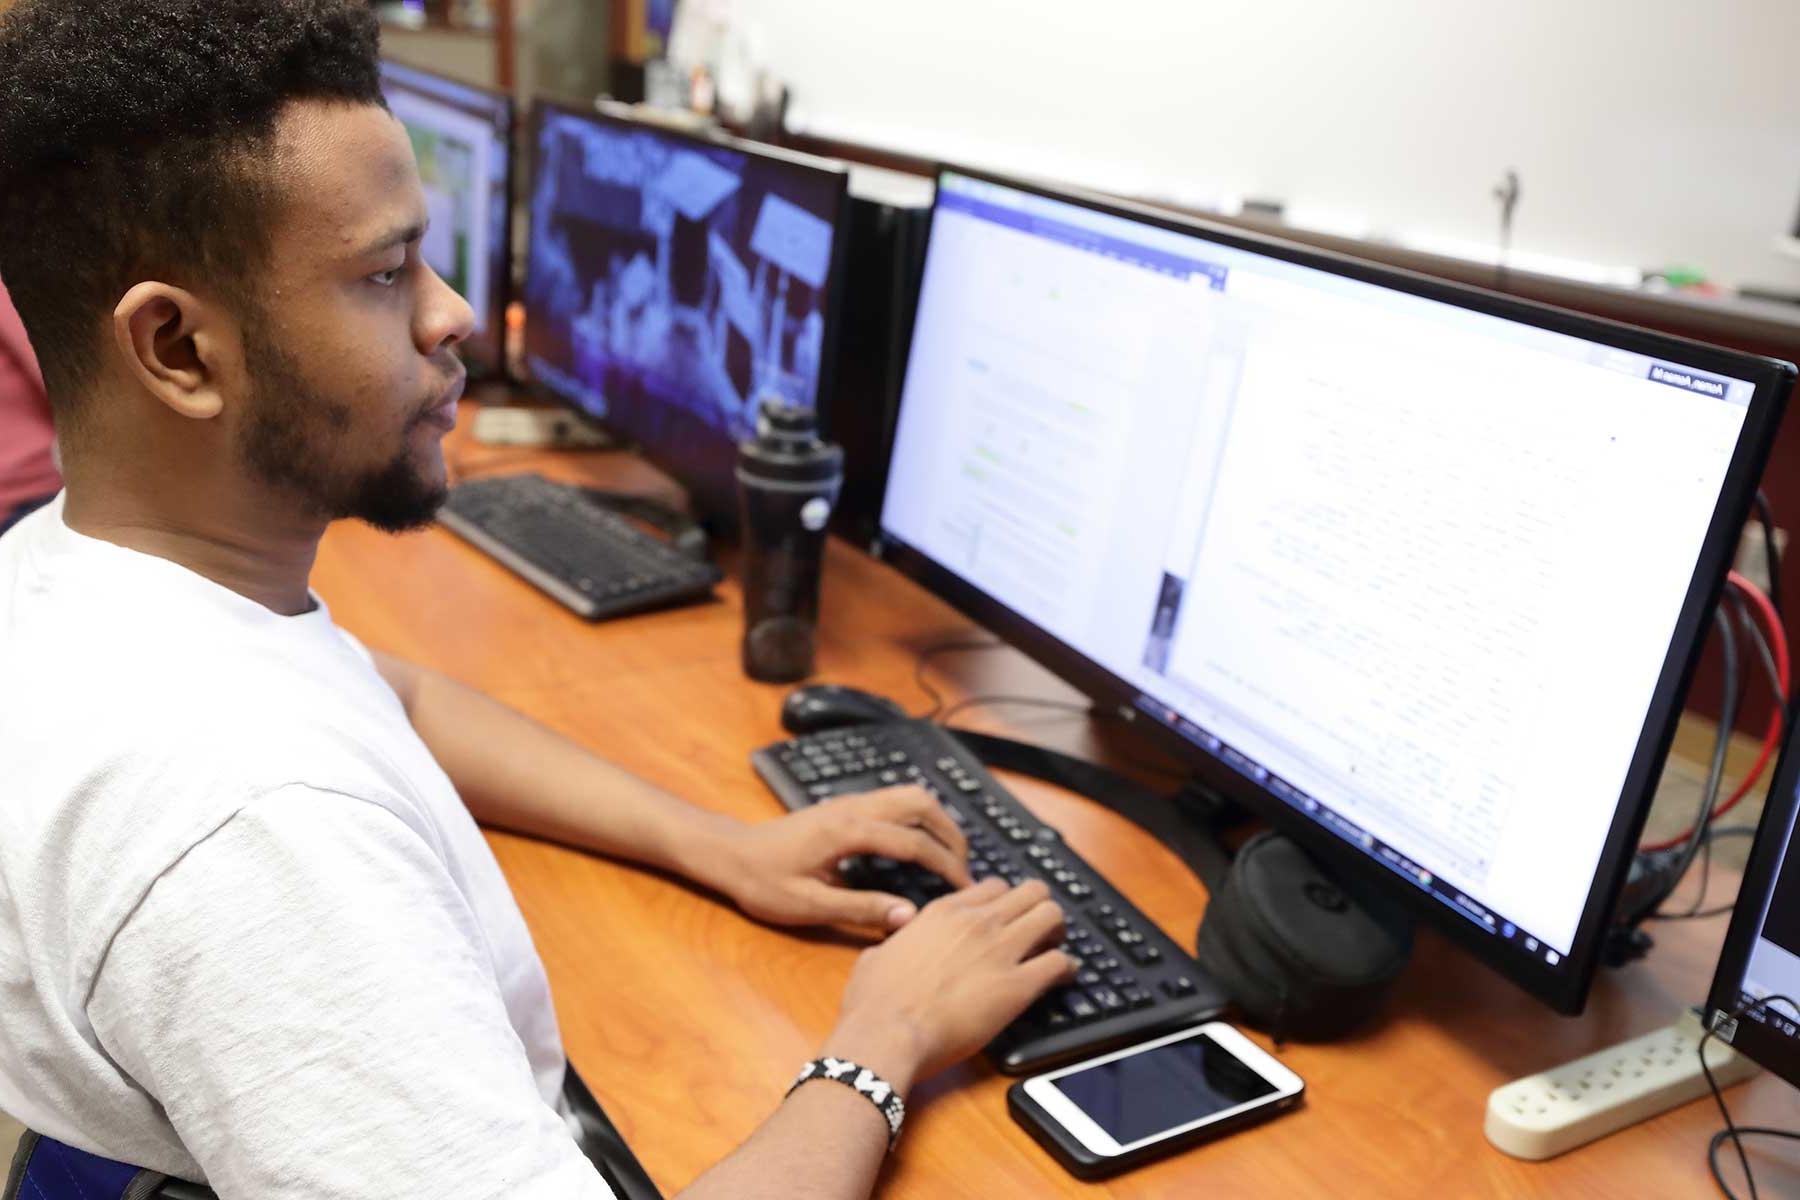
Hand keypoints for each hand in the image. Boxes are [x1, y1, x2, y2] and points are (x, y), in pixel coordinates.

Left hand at [702, 787, 972, 930]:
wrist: (730, 855)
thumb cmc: (762, 881)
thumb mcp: (809, 905)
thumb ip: (862, 909)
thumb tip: (908, 916)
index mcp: (847, 831)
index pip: (913, 842)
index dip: (945, 865)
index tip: (965, 888)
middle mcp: (853, 808)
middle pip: (920, 802)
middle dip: (950, 832)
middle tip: (964, 867)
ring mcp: (849, 802)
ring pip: (909, 795)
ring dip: (937, 821)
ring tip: (949, 856)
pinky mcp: (845, 807)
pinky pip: (894, 801)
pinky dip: (918, 818)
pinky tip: (920, 845)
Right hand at [820, 878, 1075, 1093]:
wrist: (886, 1033)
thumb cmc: (874, 1001)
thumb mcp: (878, 953)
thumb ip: (897, 940)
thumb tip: (897, 940)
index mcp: (944, 912)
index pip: (994, 887)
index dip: (1005, 902)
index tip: (1007, 918)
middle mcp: (977, 923)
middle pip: (1031, 892)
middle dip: (1039, 908)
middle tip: (1039, 929)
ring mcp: (1000, 951)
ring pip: (1052, 916)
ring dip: (1057, 931)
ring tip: (1054, 948)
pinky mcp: (1017, 986)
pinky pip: (1060, 963)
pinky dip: (1067, 968)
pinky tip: (1063, 977)